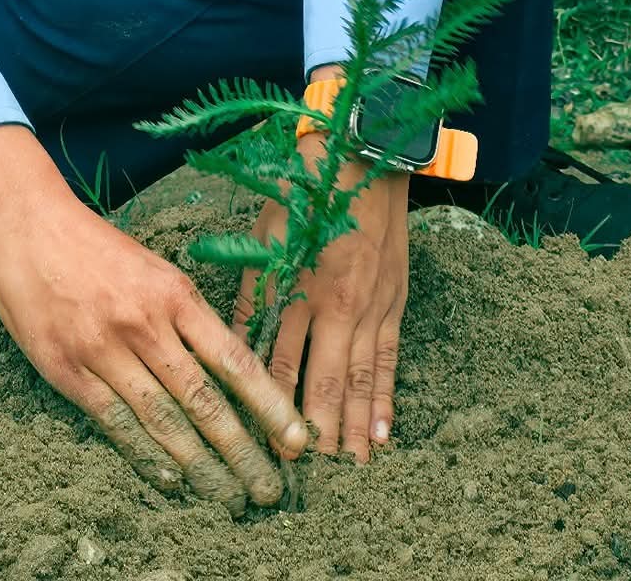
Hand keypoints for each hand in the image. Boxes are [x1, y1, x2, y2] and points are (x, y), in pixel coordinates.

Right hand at [0, 126, 307, 511]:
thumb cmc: (93, 243)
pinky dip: (145, 455)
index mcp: (172, 292)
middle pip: (204, 400)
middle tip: (268, 489)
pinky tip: (170, 478)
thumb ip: (184, 313)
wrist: (23, 222)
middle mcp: (143, 323)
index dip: (268, 405)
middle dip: (242, 450)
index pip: (233, 359)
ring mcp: (103, 349)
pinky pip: (115, 421)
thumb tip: (224, 367)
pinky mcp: (67, 369)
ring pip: (164, 420)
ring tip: (227, 494)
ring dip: (200, 465)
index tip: (296, 438)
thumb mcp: (152, 266)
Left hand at [233, 141, 409, 460]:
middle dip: (318, 429)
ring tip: (352, 468)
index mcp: (301, 285)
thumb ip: (253, 290)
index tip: (262, 438)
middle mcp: (339, 305)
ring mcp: (372, 306)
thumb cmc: (304, 190)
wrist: (364, 157)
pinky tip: (387, 432)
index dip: (272, 402)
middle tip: (310, 473)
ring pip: (363, 379)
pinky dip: (388, 397)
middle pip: (327, 381)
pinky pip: (391, 359)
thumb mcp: (265, 233)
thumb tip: (235, 340)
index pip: (282, 360)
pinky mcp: (394, 301)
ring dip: (358, 426)